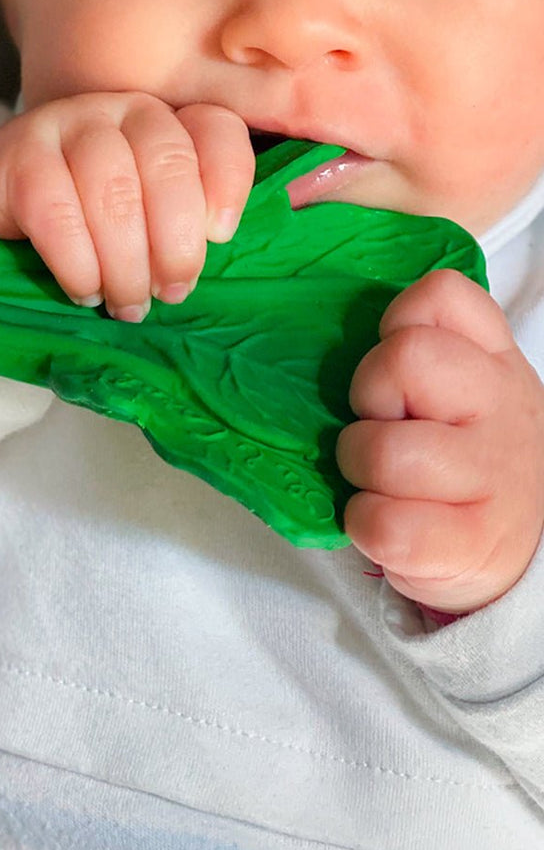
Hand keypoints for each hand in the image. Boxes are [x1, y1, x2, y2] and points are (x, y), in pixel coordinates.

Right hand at [0, 92, 253, 321]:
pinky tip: (84, 290)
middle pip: (167, 162)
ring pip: (112, 189)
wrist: (2, 196)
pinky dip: (78, 263)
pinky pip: (56, 211)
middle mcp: (124, 108)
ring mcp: (69, 122)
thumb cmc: (94, 216)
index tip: (221, 236)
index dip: (227, 183)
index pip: (215, 130)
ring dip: (126, 263)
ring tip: (127, 304)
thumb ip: (189, 223)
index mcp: (169, 120)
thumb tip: (216, 259)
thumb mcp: (150, 213)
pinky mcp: (20, 153)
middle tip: (170, 294)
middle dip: (176, 242)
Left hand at [337, 269, 543, 614]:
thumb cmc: (460, 463)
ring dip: (359, 464)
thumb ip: (422, 355)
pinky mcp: (471, 543)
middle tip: (379, 423)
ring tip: (377, 477)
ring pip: (386, 450)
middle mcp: (503, 409)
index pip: (443, 294)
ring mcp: (493, 478)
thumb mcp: (460, 393)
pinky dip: (363, 522)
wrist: (509, 555)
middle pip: (407, 357)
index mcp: (494, 362)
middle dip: (369, 392)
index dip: (398, 320)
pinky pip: (384, 522)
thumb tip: (340, 337)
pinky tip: (380, 520)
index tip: (395, 367)